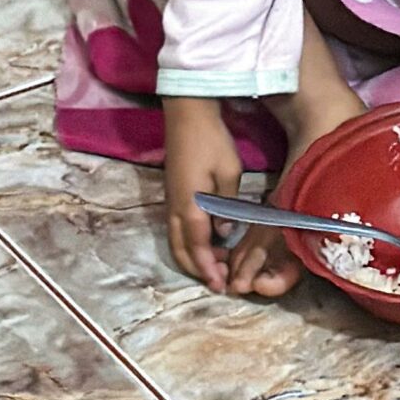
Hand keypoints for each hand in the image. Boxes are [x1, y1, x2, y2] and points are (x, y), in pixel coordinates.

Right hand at [162, 99, 273, 293]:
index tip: (221, 286)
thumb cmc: (211, 140)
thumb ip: (228, 206)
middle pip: (181, 250)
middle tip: (219, 281)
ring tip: (215, 265)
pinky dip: (188, 243)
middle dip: (198, 269)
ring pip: (175, 241)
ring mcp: (171, 201)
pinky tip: (207, 242)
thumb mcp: (229, 172)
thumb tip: (225, 232)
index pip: (198, 247)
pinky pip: (176, 228)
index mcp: (190, 206)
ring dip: (192, 257)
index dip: (209, 269)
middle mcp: (175, 208)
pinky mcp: (172, 194)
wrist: (187, 113)